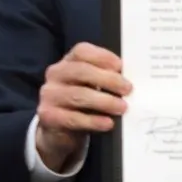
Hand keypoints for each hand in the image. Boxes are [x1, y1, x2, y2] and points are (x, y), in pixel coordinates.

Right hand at [35, 43, 129, 171]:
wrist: (61, 130)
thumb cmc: (85, 102)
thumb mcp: (94, 86)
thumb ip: (108, 78)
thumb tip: (132, 79)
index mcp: (69, 61)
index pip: (82, 51)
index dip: (102, 56)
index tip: (120, 65)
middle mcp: (56, 74)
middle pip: (81, 71)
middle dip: (108, 79)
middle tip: (128, 89)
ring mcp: (50, 95)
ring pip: (78, 95)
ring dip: (104, 101)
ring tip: (122, 108)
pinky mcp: (48, 115)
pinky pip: (72, 118)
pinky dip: (93, 121)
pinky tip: (108, 123)